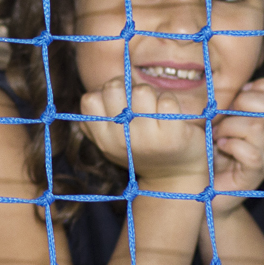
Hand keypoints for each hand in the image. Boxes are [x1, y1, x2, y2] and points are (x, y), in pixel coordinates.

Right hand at [79, 77, 208, 189]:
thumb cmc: (141, 150)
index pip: (90, 100)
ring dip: (151, 93)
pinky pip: (167, 100)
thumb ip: (99, 121)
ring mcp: (148, 138)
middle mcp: (122, 140)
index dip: (104, 92)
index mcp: (104, 140)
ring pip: (142, 91)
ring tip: (154, 108)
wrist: (174, 177)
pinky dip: (170, 100)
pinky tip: (170, 114)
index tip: (118, 101)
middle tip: (137, 100)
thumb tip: (98, 92)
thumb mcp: (113, 143)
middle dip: (127, 87)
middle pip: (113, 88)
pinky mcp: (173, 135)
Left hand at [211, 78, 263, 216]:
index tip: (237, 96)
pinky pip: (252, 153)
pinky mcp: (254, 175)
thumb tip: (225, 83)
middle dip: (243, 103)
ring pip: (258, 128)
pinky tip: (221, 148)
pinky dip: (232, 146)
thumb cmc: (207, 154)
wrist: (203, 194)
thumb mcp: (216, 122)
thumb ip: (226, 103)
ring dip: (231, 127)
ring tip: (216, 135)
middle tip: (222, 117)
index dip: (260, 88)